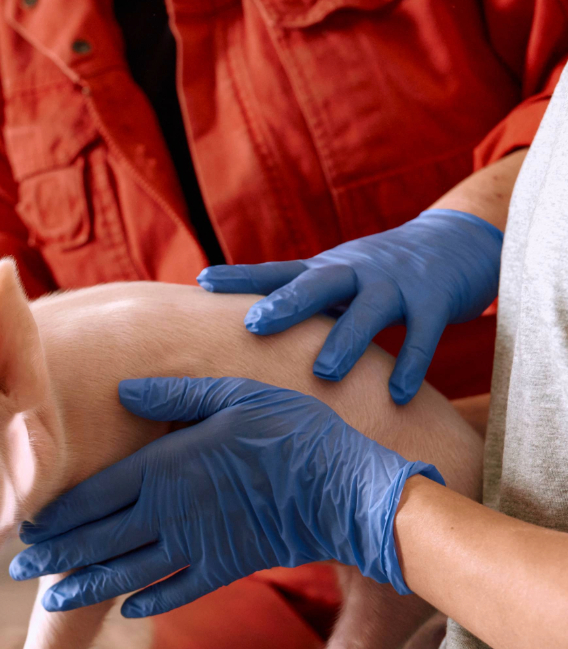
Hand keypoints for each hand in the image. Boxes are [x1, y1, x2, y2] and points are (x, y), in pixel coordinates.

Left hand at [10, 378, 442, 615]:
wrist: (350, 492)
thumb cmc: (293, 433)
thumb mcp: (233, 397)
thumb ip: (174, 395)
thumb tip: (122, 388)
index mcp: (165, 468)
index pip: (94, 496)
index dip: (57, 515)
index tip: (27, 525)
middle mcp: (171, 513)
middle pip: (99, 540)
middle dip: (56, 555)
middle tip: (18, 566)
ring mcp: (198, 546)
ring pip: (127, 573)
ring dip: (86, 586)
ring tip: (52, 599)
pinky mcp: (227, 568)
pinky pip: (178, 591)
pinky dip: (149, 602)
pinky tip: (127, 610)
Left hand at [197, 209, 501, 403]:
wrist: (460, 241)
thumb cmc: (382, 272)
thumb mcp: (338, 281)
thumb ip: (300, 304)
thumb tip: (243, 334)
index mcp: (327, 270)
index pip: (278, 272)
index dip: (241, 276)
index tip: (202, 281)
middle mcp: (358, 272)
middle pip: (319, 283)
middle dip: (287, 303)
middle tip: (255, 325)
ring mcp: (398, 284)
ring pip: (370, 310)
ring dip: (347, 340)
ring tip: (325, 373)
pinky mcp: (435, 300)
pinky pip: (424, 334)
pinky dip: (412, 364)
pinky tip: (397, 396)